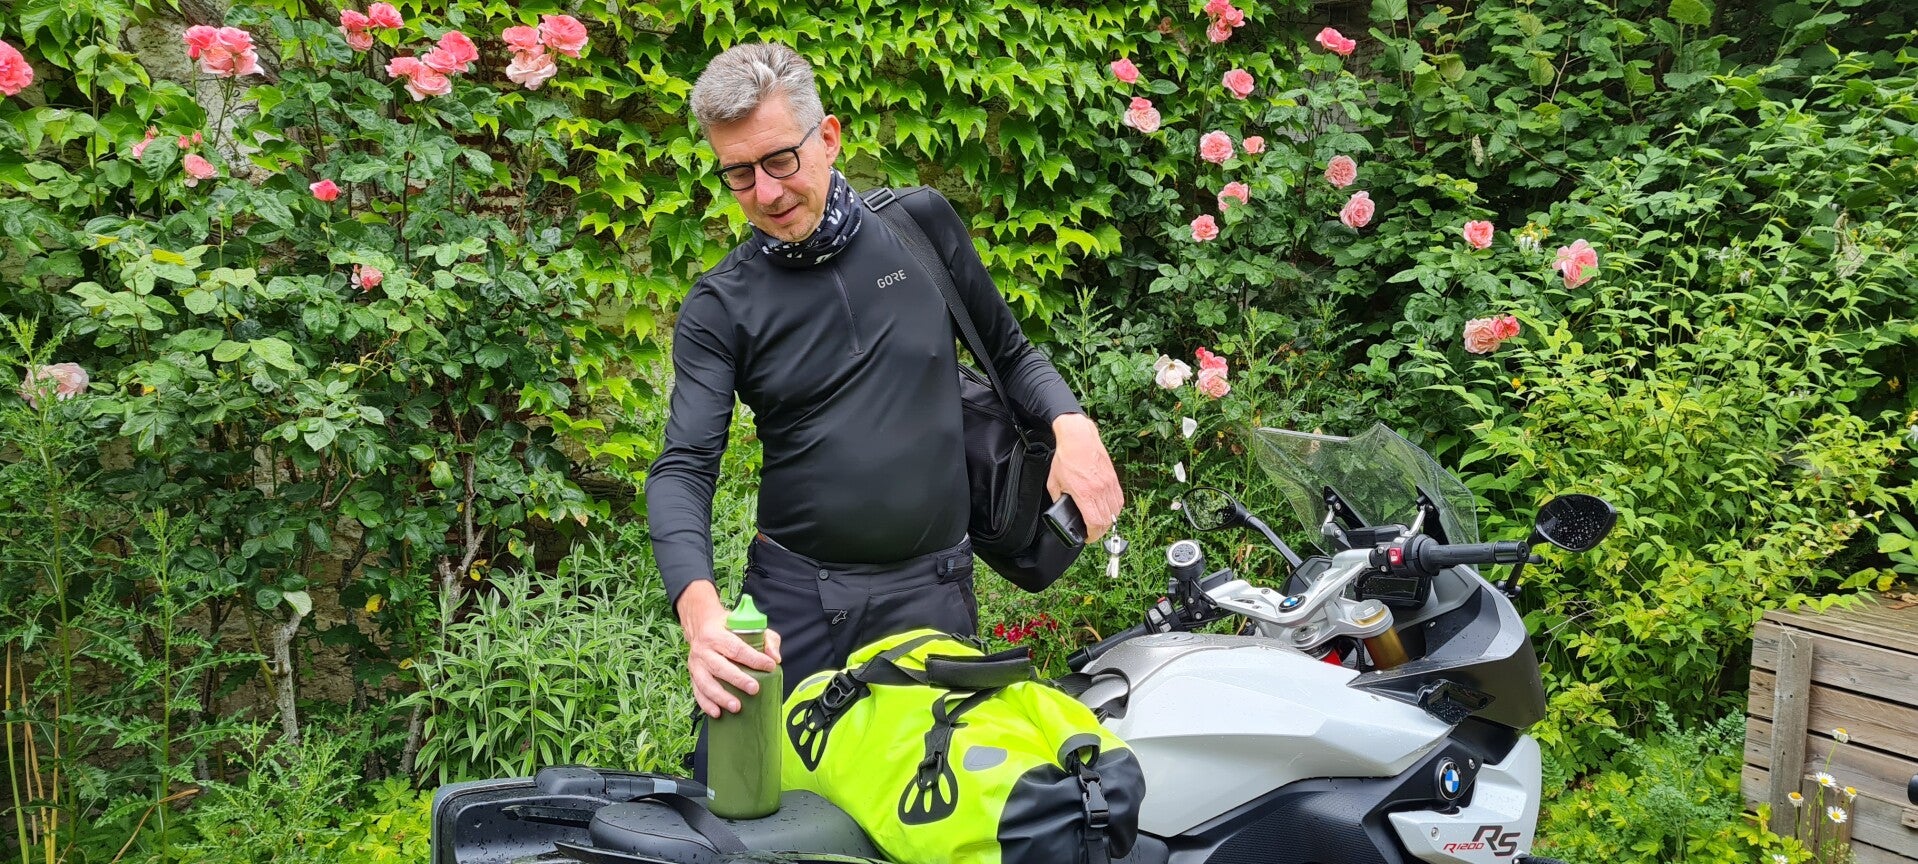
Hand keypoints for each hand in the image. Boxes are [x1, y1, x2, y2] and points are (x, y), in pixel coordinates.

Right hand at [675, 581, 782, 717]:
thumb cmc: (729, 627)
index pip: (736, 648)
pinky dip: (706, 704)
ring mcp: (696, 664)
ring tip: (737, 707)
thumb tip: (775, 658)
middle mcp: (703, 650)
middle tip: (754, 689)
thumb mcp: (748, 625)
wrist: (701, 625)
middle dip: (738, 680)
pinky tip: (718, 713)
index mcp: (717, 635)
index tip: (770, 666)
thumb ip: (767, 639)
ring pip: (706, 683)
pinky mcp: (693, 676)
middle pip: (720, 667)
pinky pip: (698, 692)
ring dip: (721, 697)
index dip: (753, 658)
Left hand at [1047, 413, 1123, 542]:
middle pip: (1107, 520)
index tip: (1087, 537)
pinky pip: (1119, 499)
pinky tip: (1108, 510)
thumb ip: (1058, 498)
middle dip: (1100, 531)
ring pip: (1115, 511)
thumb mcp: (1054, 482)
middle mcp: (1100, 490)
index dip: (1092, 535)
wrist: (1079, 438)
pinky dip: (1115, 508)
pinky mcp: (1113, 478)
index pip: (1095, 522)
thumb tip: (1061, 508)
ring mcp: (1109, 484)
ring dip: (1109, 521)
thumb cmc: (1066, 458)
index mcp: (1084, 493)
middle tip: (1092, 532)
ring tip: (1100, 523)